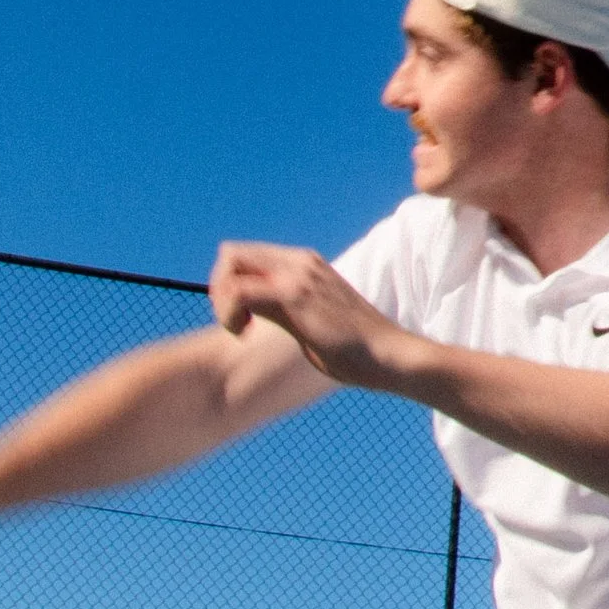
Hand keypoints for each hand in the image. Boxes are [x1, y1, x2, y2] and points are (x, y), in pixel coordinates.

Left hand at [208, 243, 410, 389]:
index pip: (246, 256)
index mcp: (304, 264)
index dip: (231, 286)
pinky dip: (229, 313)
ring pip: (230, 263)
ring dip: (222, 301)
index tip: (243, 319)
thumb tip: (257, 314)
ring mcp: (297, 274)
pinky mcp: (295, 295)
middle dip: (219, 289)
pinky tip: (245, 334)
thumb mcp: (314, 322)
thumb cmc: (356, 351)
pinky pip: (238, 291)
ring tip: (240, 329)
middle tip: (235, 323)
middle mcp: (299, 261)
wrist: (389, 355)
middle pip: (231, 252)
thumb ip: (286, 310)